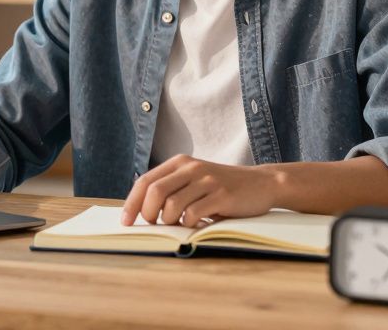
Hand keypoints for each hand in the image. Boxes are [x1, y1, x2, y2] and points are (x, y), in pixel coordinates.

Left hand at [120, 155, 275, 226]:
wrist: (261, 183)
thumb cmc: (222, 187)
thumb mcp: (194, 179)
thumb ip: (172, 188)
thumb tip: (141, 210)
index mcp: (180, 162)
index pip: (145, 181)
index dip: (132, 203)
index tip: (125, 222)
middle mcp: (191, 167)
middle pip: (154, 192)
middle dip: (148, 214)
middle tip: (154, 225)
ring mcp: (207, 180)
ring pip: (172, 206)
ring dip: (170, 222)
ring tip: (179, 225)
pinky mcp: (221, 195)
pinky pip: (193, 214)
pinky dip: (189, 225)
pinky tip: (196, 225)